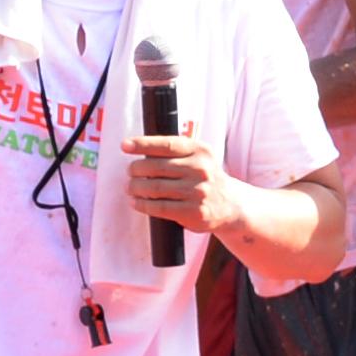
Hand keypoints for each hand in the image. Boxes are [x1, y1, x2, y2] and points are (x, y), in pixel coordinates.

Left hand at [125, 133, 247, 234]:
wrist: (231, 205)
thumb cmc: (205, 178)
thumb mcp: (199, 157)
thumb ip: (176, 152)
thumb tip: (139, 150)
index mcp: (200, 151)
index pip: (167, 145)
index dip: (143, 144)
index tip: (125, 146)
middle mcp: (201, 169)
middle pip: (157, 167)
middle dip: (136, 169)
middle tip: (129, 172)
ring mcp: (198, 192)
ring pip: (155, 188)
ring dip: (136, 187)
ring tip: (130, 187)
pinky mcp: (194, 212)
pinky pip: (160, 207)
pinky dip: (143, 204)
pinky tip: (136, 202)